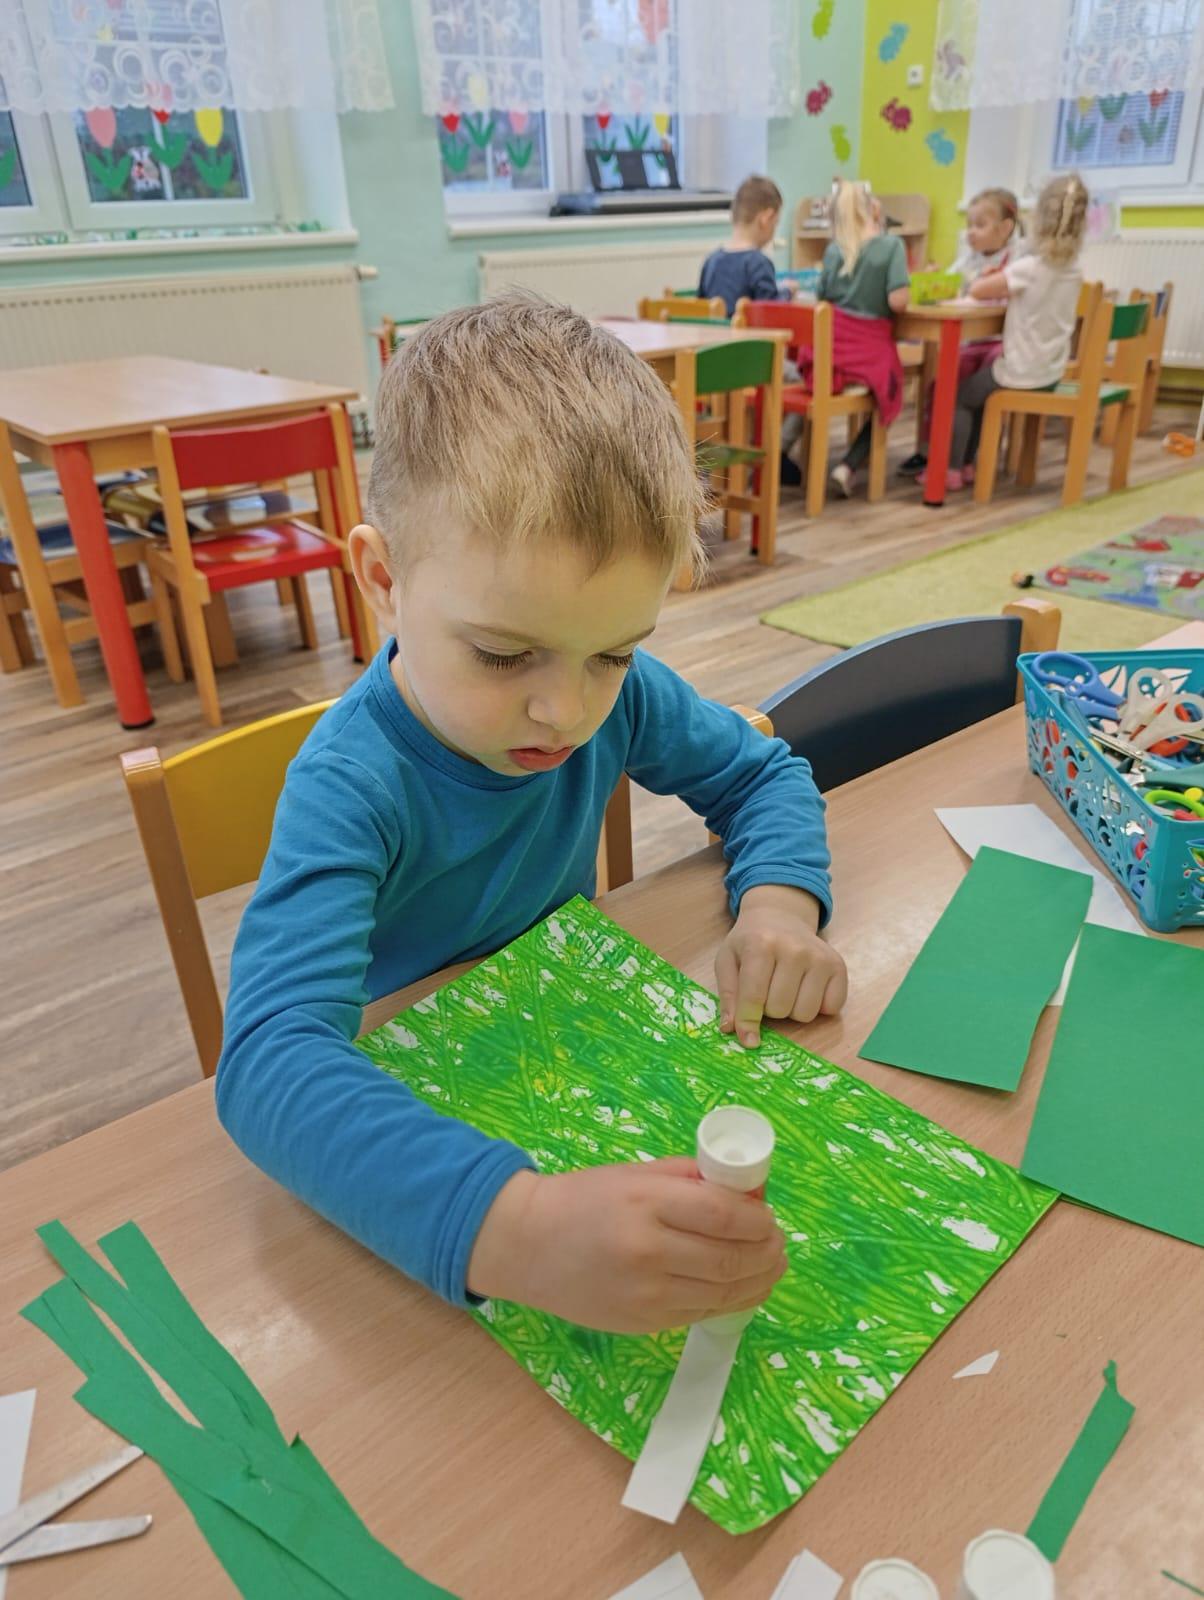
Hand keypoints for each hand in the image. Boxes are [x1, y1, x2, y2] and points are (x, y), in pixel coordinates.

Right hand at [466, 1159, 786, 1333]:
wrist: (526, 1244)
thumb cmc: (583, 1198)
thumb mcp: (635, 1173)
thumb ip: (689, 1178)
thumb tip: (748, 1189)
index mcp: (646, 1203)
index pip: (722, 1215)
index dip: (758, 1220)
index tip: (770, 1217)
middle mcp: (648, 1251)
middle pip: (730, 1259)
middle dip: (767, 1253)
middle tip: (779, 1244)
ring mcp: (646, 1294)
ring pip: (723, 1293)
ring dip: (758, 1282)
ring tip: (771, 1267)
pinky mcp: (643, 1323)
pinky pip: (700, 1313)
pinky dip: (730, 1302)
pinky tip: (742, 1288)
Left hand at [716, 884, 847, 1046]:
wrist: (780, 916)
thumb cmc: (751, 942)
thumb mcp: (728, 960)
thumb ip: (728, 995)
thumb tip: (730, 1029)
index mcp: (761, 944)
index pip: (754, 996)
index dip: (748, 1022)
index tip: (748, 1040)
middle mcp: (794, 949)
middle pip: (780, 1009)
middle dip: (769, 1008)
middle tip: (767, 989)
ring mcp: (819, 957)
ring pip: (805, 1013)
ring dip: (792, 1010)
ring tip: (786, 988)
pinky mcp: (838, 965)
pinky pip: (831, 1008)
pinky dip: (818, 1007)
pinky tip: (807, 989)